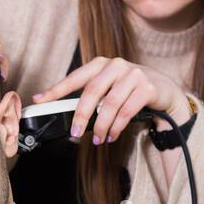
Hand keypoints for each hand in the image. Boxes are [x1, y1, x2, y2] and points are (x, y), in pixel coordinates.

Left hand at [33, 57, 190, 144]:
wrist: (164, 91)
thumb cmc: (129, 91)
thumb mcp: (108, 89)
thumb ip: (90, 97)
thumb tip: (65, 114)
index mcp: (101, 64)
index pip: (75, 77)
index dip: (56, 89)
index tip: (39, 100)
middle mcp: (117, 65)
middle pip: (92, 92)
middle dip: (81, 115)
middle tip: (74, 133)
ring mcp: (134, 74)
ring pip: (110, 104)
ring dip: (101, 125)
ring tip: (97, 139)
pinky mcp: (148, 87)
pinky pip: (127, 111)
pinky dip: (117, 127)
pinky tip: (112, 135)